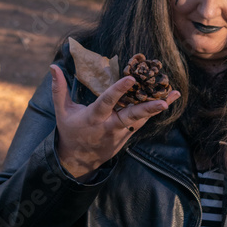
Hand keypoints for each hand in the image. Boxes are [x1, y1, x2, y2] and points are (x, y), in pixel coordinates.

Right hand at [50, 64, 180, 178]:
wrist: (80, 160)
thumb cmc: (70, 131)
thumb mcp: (62, 112)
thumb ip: (59, 89)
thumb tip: (52, 66)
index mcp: (93, 118)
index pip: (107, 102)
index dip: (118, 91)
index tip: (131, 79)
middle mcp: (110, 126)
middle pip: (130, 116)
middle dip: (147, 109)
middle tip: (163, 102)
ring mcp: (121, 132)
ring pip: (141, 119)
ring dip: (157, 107)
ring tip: (174, 94)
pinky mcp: (128, 134)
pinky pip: (142, 121)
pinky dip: (155, 111)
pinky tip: (169, 100)